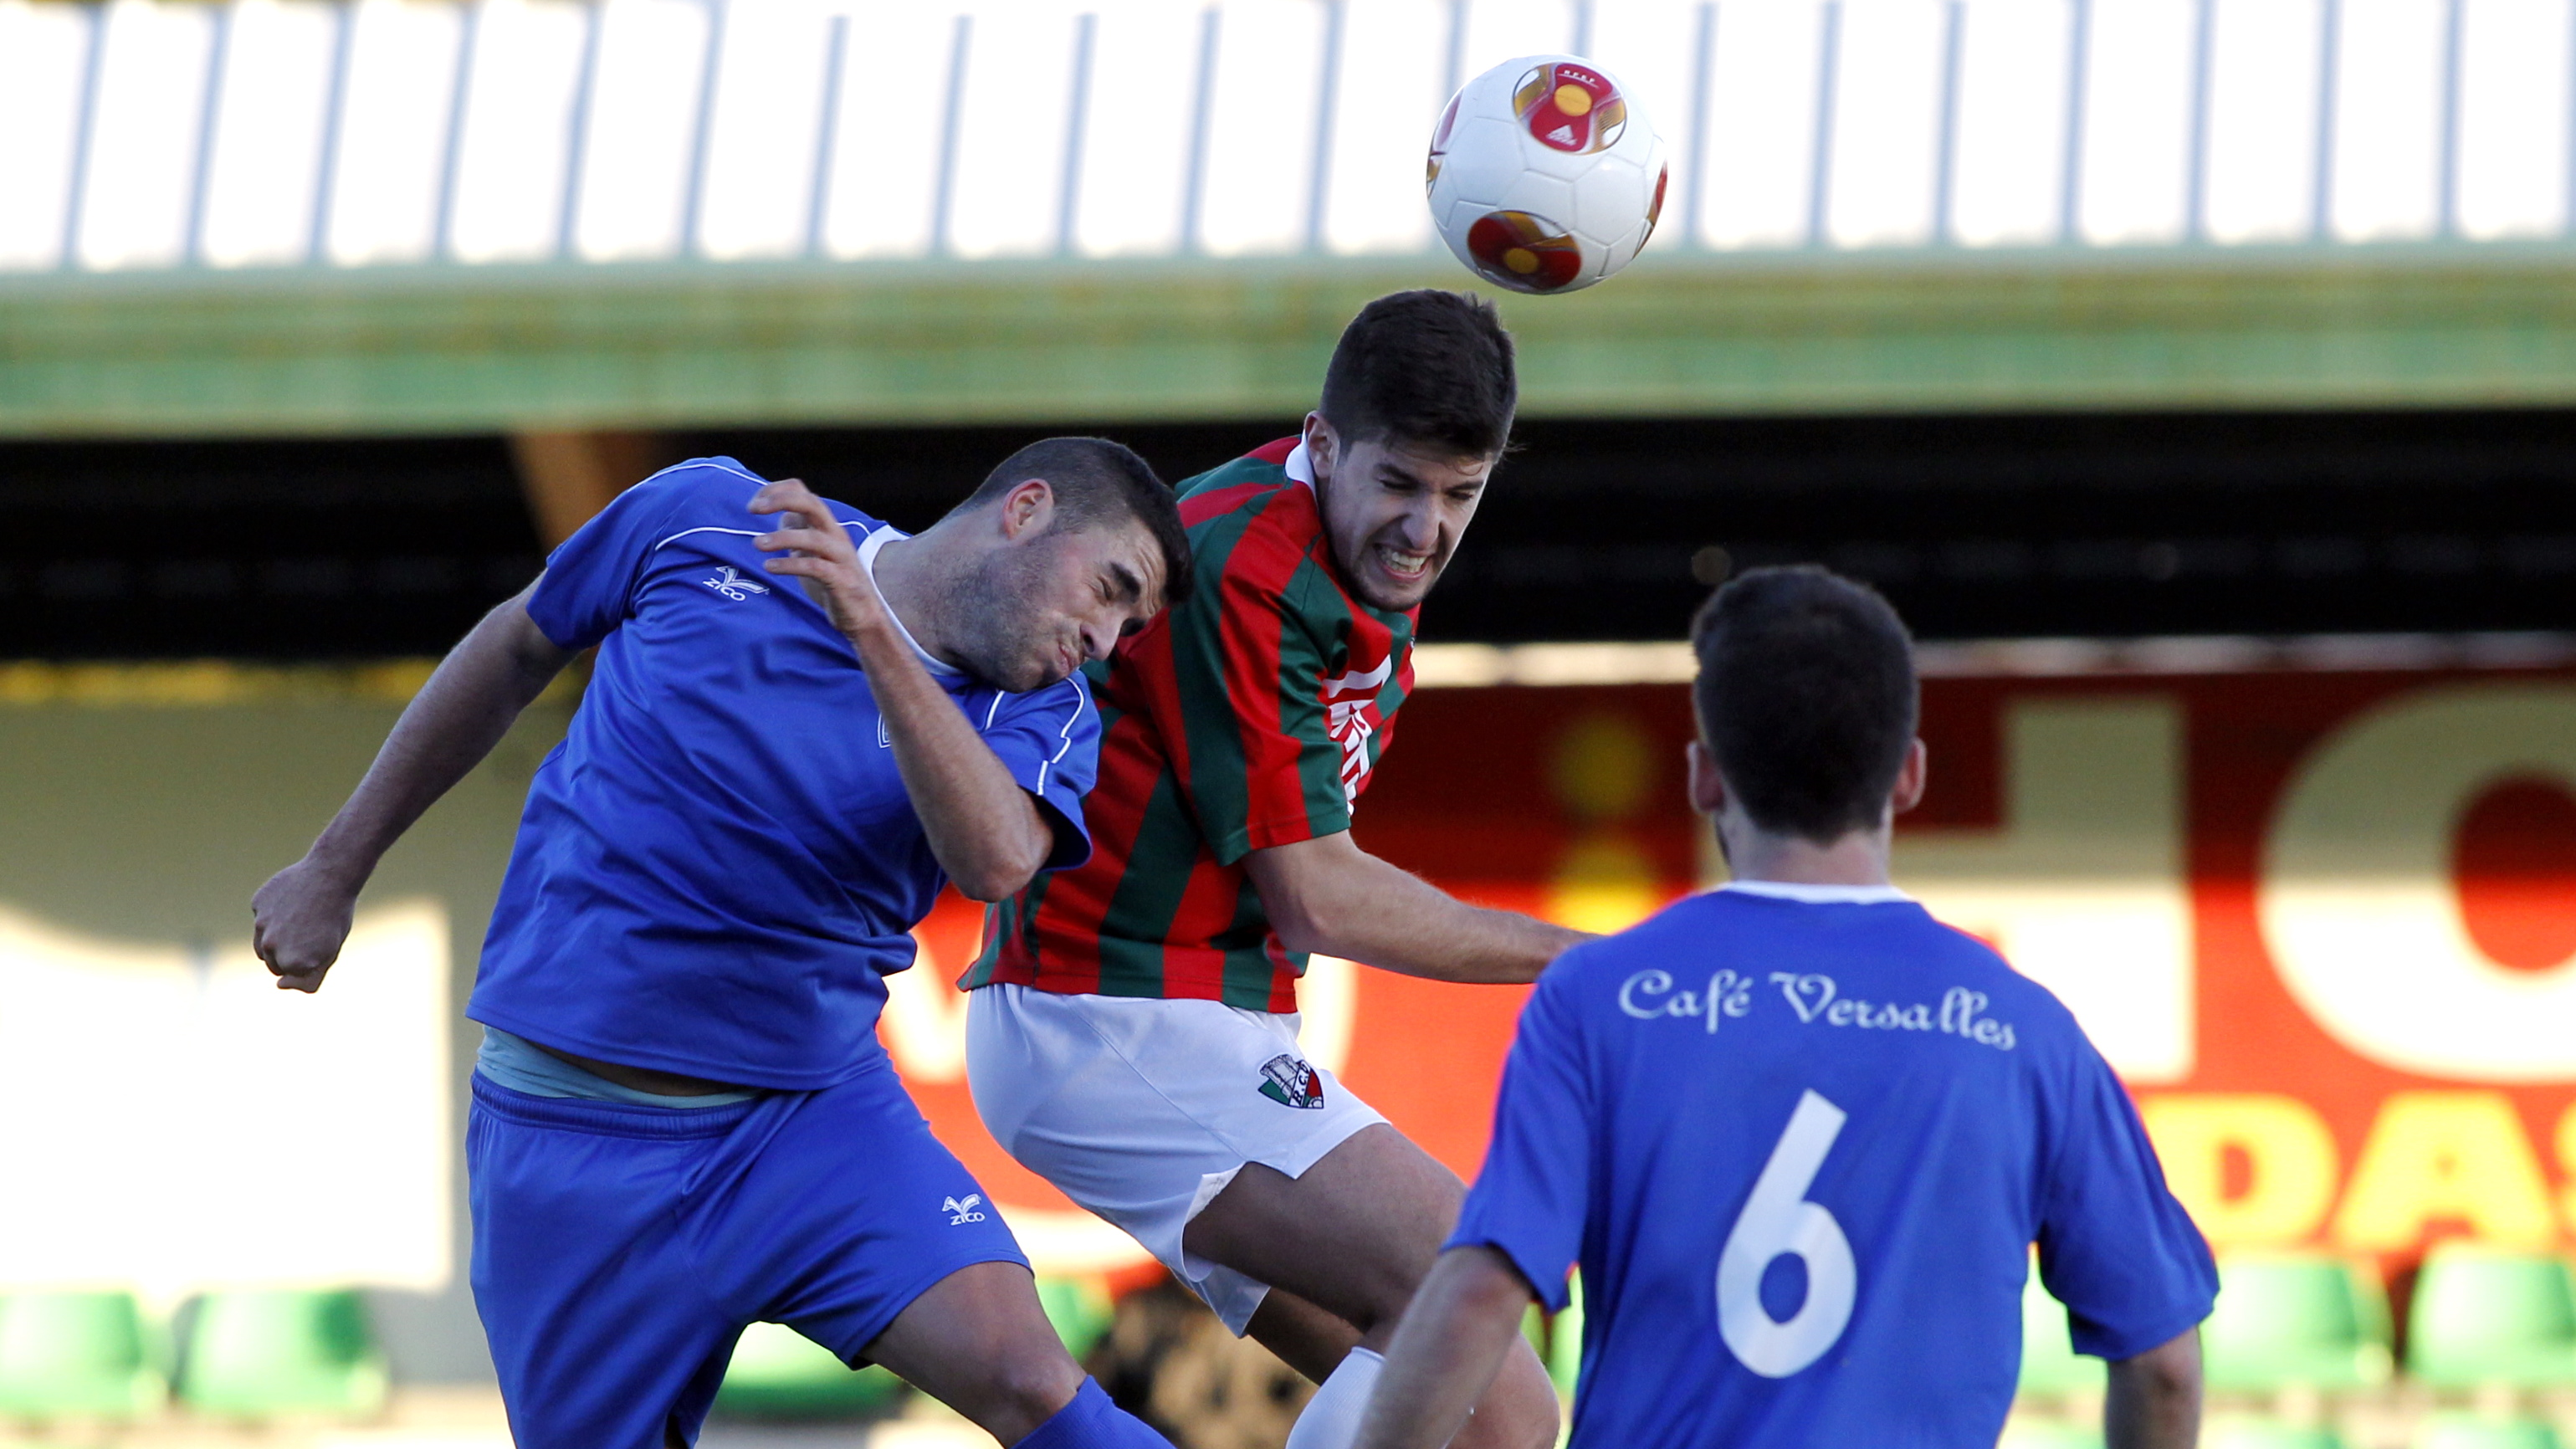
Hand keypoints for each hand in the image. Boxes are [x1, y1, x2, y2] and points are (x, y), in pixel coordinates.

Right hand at [251, 856, 360, 992]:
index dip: (305, 961)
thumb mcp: (330, 953)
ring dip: (276, 937)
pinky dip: (274, 913)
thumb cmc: (335, 917)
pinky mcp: (257, 903)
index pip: (286, 974)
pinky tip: (293, 901)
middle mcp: (271, 945)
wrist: (331, 874)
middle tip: (310, 933)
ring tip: (300, 920)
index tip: (320, 945)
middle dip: (287, 954)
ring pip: (262, 943)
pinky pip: (262, 916)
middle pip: (271, 962)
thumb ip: (309, 979)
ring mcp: (261, 923)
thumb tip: (279, 986)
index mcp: (291, 962)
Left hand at [750, 479, 886, 641]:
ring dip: (781, 538)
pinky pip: (815, 567)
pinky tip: (770, 567)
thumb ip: (798, 530)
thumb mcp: (812, 550)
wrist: (862, 614)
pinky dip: (790, 565)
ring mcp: (840, 557)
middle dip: (781, 500)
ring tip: (757, 544)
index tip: (753, 504)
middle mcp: (835, 534)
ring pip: (813, 537)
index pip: (802, 491)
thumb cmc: (833, 580)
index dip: (775, 491)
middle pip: (812, 503)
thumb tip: (779, 513)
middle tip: (753, 509)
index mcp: (825, 525)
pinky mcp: (841, 580)